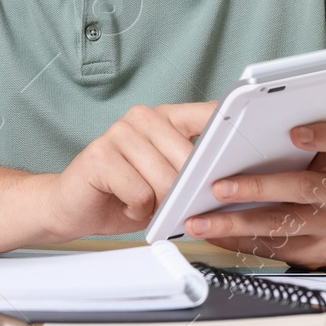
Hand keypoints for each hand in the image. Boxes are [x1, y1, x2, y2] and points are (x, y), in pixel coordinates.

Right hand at [30, 102, 215, 241]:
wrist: (72, 206)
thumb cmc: (125, 194)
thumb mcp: (168, 180)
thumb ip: (193, 170)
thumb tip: (227, 178)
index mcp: (165, 117)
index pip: (208, 114)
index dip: (231, 133)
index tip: (253, 147)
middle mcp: (141, 117)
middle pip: (189, 159)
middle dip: (186, 191)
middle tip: (172, 203)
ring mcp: (118, 132)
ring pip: (165, 180)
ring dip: (158, 204)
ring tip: (142, 202)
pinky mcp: (100, 155)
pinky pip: (140, 193)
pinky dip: (137, 210)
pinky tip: (125, 204)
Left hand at [185, 121, 325, 268]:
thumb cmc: (316, 176)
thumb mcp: (315, 153)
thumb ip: (287, 141)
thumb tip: (234, 132)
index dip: (322, 135)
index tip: (295, 133)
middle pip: (301, 187)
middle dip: (256, 187)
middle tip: (218, 188)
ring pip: (280, 224)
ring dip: (235, 223)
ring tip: (201, 221)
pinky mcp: (320, 252)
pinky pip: (274, 248)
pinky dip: (239, 241)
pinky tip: (215, 235)